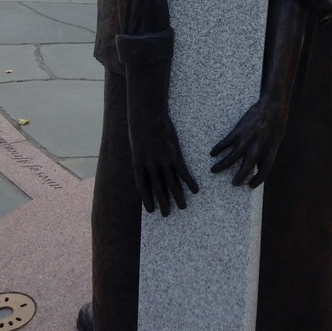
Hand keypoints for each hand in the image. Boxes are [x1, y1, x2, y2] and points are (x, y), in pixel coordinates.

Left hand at [126, 64, 197, 215]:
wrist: (147, 116)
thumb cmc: (139, 126)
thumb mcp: (136, 143)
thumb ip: (141, 155)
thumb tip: (146, 163)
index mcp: (138, 164)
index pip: (142, 187)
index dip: (147, 199)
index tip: (151, 210)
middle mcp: (150, 167)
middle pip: (157, 188)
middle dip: (163, 202)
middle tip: (167, 214)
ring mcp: (162, 162)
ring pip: (171, 184)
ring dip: (177, 196)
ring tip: (183, 207)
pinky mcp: (174, 155)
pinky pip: (183, 172)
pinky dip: (189, 182)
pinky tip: (195, 190)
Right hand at [210, 99, 285, 187]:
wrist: (272, 107)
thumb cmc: (276, 125)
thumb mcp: (275, 142)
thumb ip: (265, 154)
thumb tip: (256, 165)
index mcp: (269, 154)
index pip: (262, 174)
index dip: (256, 182)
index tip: (249, 186)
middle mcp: (257, 151)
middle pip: (244, 169)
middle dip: (237, 179)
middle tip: (232, 183)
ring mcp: (246, 141)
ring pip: (230, 158)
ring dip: (221, 166)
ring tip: (213, 170)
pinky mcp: (238, 132)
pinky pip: (225, 143)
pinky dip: (217, 149)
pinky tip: (212, 153)